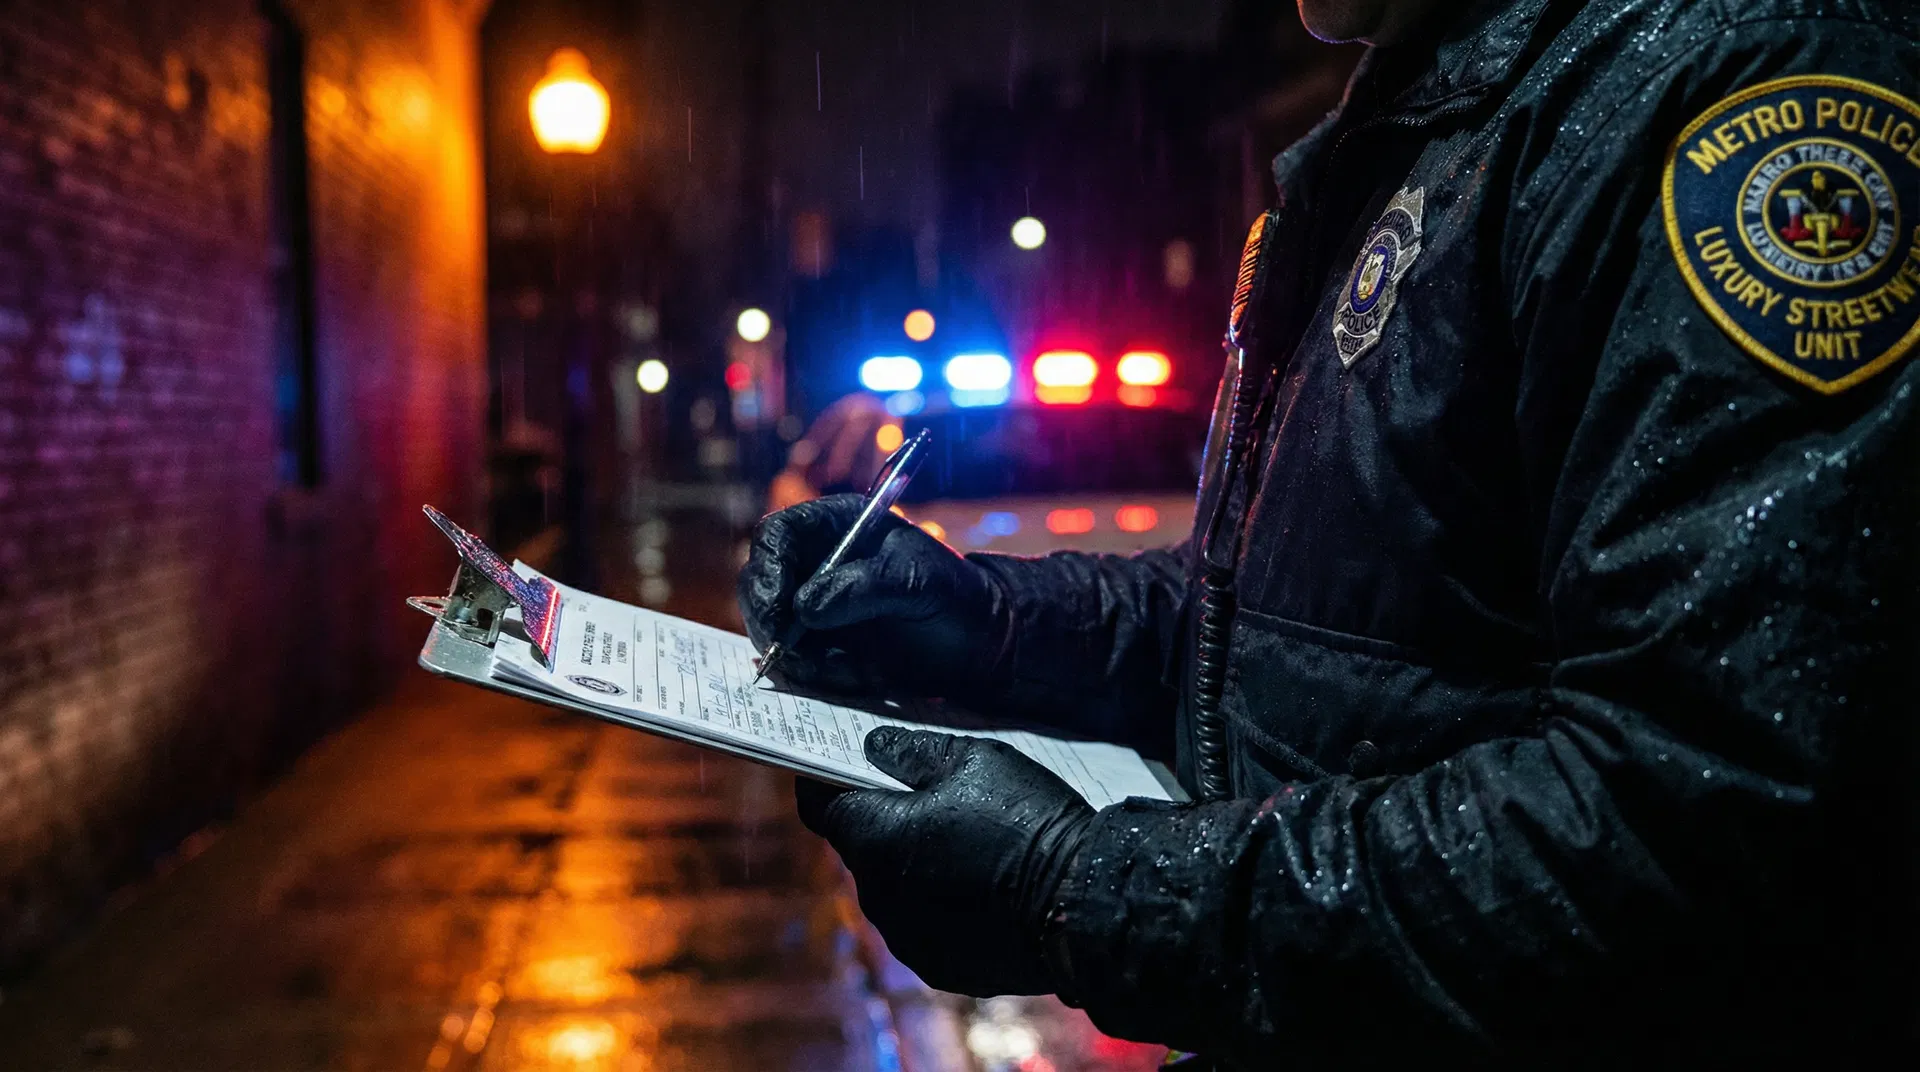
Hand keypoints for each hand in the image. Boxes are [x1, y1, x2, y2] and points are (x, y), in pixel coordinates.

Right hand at [737, 493, 1011, 698]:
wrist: (978, 644)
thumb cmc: (955, 596)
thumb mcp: (917, 581)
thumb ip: (862, 587)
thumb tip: (806, 607)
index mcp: (836, 527)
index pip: (777, 535)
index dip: (767, 567)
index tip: (779, 607)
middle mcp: (816, 563)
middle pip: (758, 582)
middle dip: (767, 618)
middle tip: (788, 650)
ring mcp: (814, 607)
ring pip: (769, 628)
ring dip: (795, 654)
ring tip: (845, 667)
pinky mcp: (821, 646)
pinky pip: (793, 662)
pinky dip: (814, 674)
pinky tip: (855, 675)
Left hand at [796, 727, 1092, 996]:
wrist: (1085, 904)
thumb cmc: (1028, 822)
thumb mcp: (973, 760)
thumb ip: (911, 752)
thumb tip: (873, 747)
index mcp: (877, 839)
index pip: (821, 805)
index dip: (825, 780)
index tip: (839, 764)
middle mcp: (880, 897)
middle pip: (861, 848)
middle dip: (884, 822)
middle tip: (929, 799)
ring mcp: (908, 939)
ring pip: (892, 889)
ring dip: (913, 866)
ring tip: (966, 846)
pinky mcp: (940, 967)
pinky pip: (923, 924)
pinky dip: (939, 904)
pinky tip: (982, 888)